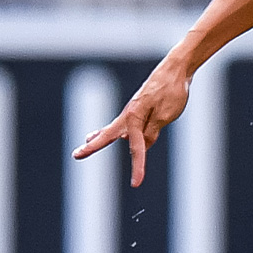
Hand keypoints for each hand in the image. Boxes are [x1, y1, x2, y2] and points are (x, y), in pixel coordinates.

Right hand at [71, 61, 190, 185]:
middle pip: (108, 135)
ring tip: (85, 145)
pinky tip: (105, 132)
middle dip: (93, 146)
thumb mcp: (166, 114)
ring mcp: (132, 111)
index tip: (136, 184)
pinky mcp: (138, 108)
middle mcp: (129, 114)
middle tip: (76, 155)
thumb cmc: (172, 90)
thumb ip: (152, 130)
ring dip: (98, 138)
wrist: (175, 68)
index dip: (137, 166)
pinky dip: (110, 130)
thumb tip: (143, 144)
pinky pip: (122, 124)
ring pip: (112, 128)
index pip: (137, 147)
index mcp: (135, 117)